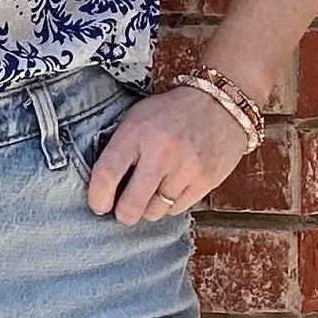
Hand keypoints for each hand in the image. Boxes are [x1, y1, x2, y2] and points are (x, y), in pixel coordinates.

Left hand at [85, 85, 248, 225]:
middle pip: (131, 207)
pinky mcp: (206, 181)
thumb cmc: (170, 112)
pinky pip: (178, 209)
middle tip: (123, 208)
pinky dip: (171, 203)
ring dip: (150, 206)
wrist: (219, 103)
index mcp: (136, 132)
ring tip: (153, 187)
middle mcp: (160, 152)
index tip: (98, 204)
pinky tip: (173, 184)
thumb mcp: (137, 118)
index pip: (106, 174)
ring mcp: (185, 169)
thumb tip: (103, 187)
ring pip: (155, 212)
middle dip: (123, 214)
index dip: (97, 197)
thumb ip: (120, 149)